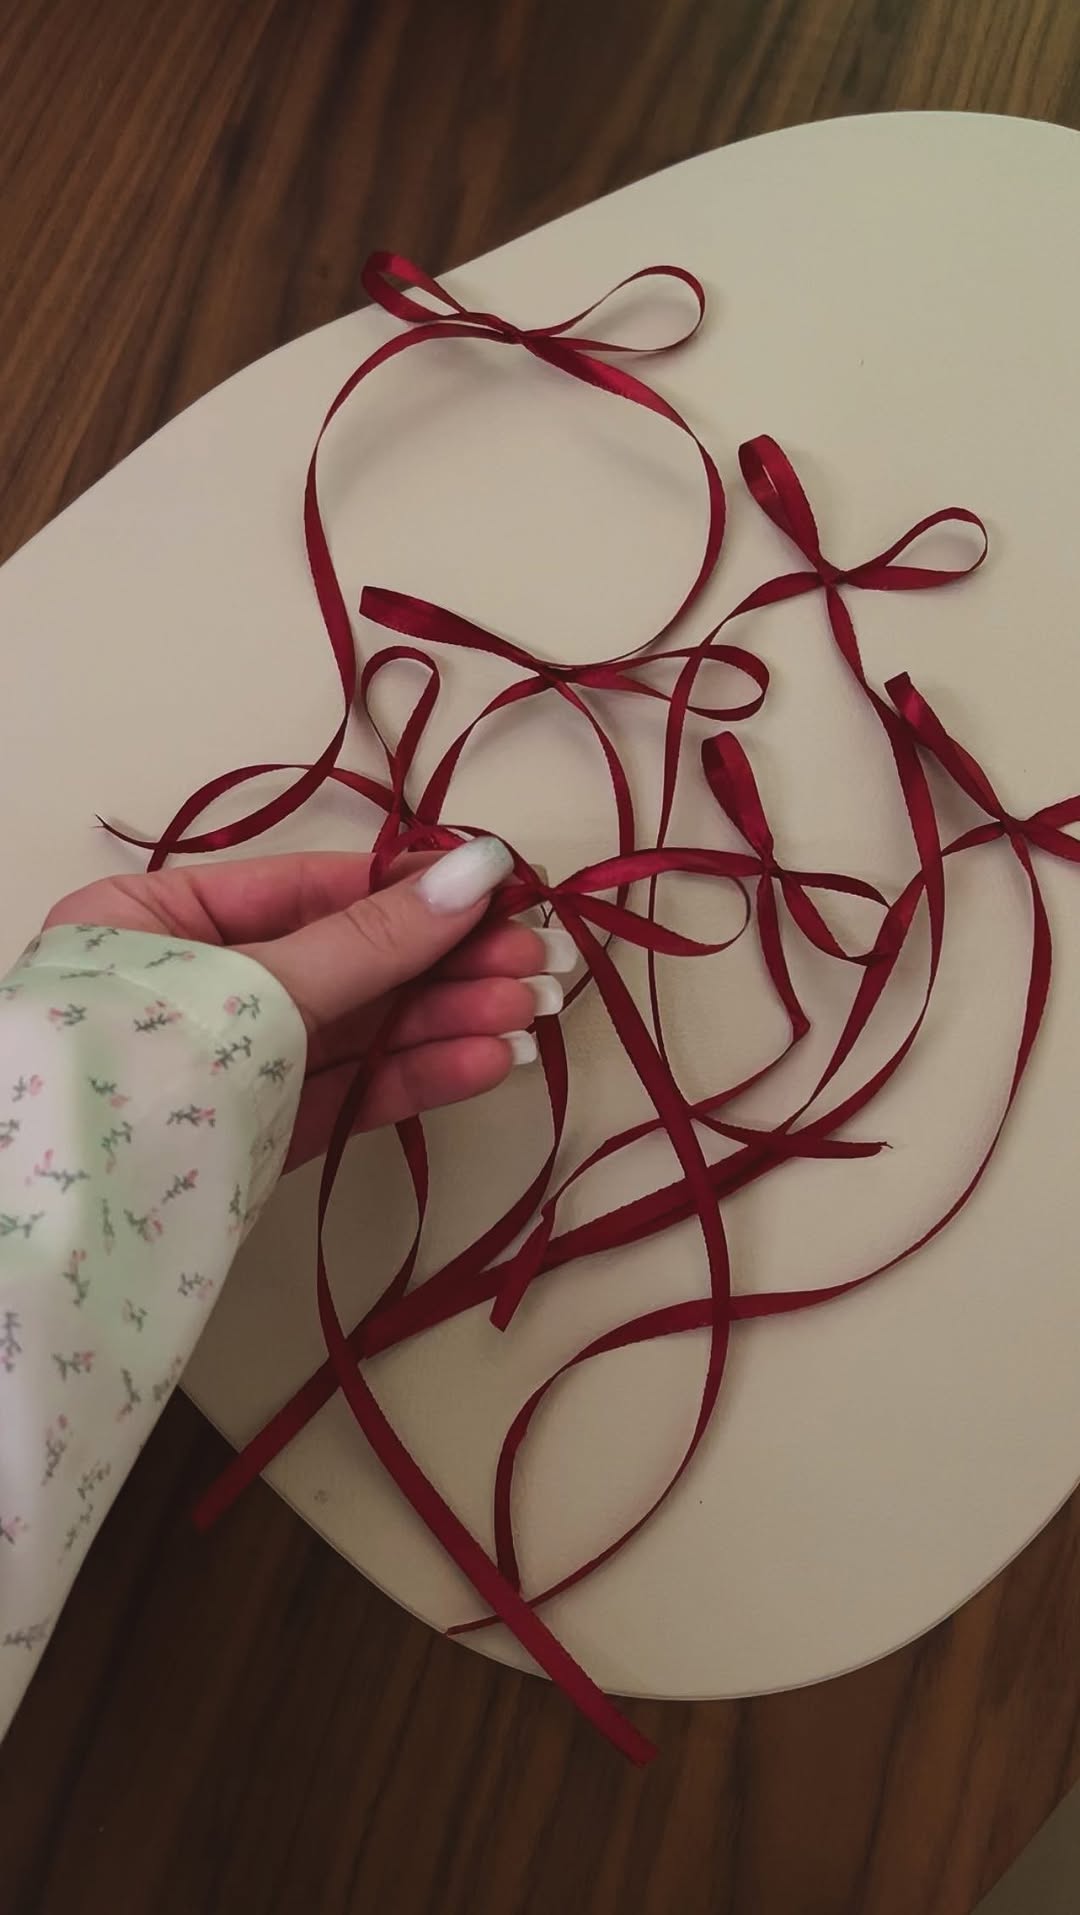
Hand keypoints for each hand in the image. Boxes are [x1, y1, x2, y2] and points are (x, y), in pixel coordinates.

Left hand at [44, 841, 573, 1168]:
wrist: (54, 1248)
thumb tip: (472, 874)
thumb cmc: (129, 1078)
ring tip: (528, 1014)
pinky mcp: (253, 1141)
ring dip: (444, 1023)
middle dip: (444, 964)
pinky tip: (483, 1063)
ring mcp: (224, 1071)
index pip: (307, 889)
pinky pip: (342, 1094)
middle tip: (537, 959)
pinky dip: (412, 1079)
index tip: (500, 885)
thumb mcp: (255, 990)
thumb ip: (369, 942)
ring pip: (353, 1033)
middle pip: (343, 963)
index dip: (410, 888)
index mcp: (151, 921)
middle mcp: (188, 990)